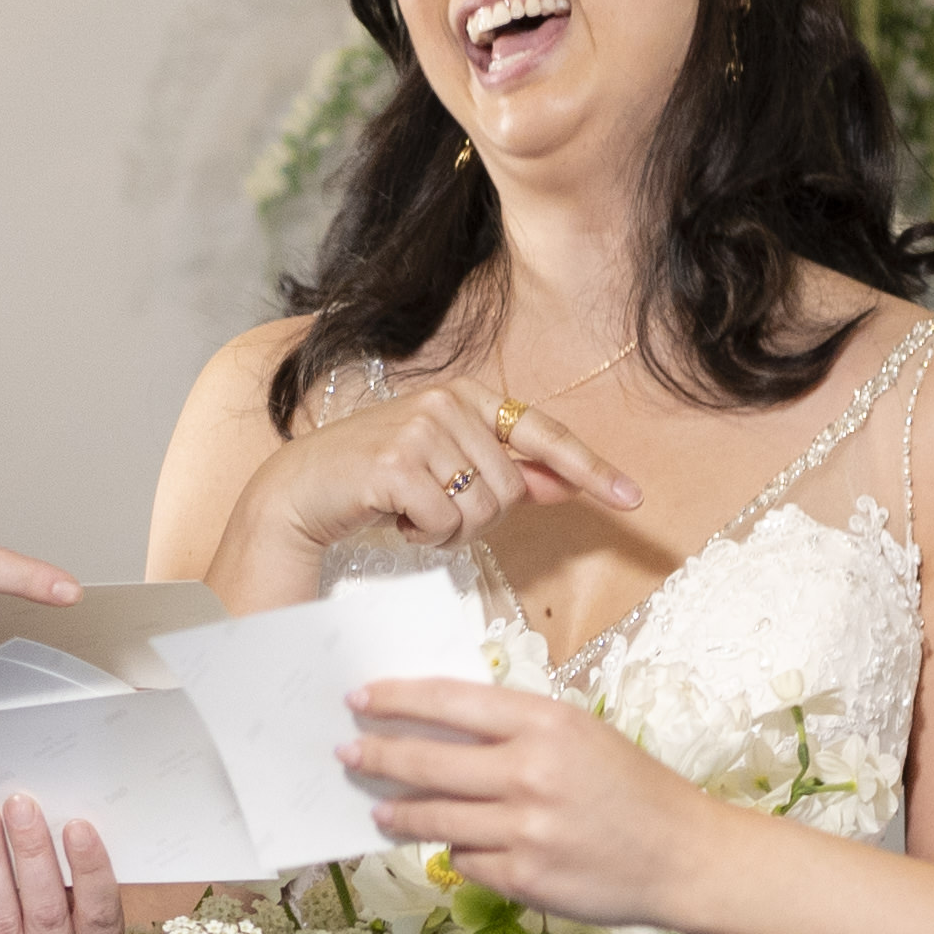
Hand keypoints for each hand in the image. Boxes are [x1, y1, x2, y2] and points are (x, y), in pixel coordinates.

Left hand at [0, 793, 118, 933]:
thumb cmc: (24, 927)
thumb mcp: (59, 912)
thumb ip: (65, 883)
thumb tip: (55, 817)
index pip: (101, 917)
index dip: (90, 872)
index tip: (76, 826)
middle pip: (47, 918)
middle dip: (33, 855)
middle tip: (21, 806)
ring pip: (2, 923)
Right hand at [232, 376, 643, 579]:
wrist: (300, 492)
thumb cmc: (376, 481)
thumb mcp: (445, 470)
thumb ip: (508, 473)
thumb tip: (566, 483)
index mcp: (467, 397)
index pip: (543, 433)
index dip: (591, 468)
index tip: (633, 499)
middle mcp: (446, 402)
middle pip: (512, 490)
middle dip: (479, 516)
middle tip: (432, 509)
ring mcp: (419, 428)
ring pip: (483, 509)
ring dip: (449, 529)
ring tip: (410, 512)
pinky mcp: (395, 462)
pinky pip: (446, 522)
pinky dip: (424, 536)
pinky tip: (393, 518)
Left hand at [342, 675, 713, 928]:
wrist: (683, 857)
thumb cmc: (634, 790)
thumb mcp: (581, 735)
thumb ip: (517, 727)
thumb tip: (441, 725)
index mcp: (545, 723)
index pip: (448, 702)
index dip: (395, 699)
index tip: (360, 698)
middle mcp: (528, 772)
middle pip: (424, 761)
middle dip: (376, 755)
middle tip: (347, 752)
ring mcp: (522, 829)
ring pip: (432, 817)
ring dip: (397, 811)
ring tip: (380, 808)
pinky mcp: (522, 877)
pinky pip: (463, 860)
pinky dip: (456, 850)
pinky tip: (455, 844)